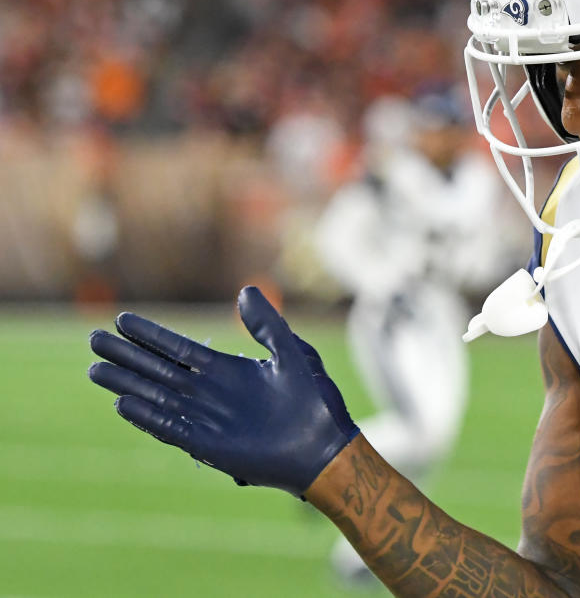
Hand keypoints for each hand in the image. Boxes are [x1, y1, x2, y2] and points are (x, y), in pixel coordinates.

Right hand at [88, 286, 358, 496]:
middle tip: (94, 339)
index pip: (179, 348)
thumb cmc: (315, 400)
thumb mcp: (292, 352)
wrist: (327, 446)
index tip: (123, 320)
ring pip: (158, 396)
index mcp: (228, 370)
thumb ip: (267, 324)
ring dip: (128, 384)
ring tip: (96, 369)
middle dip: (128, 355)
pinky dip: (147, 416)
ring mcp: (207, 419)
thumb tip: (245, 291)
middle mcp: (211, 393)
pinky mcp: (208, 445)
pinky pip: (170, 428)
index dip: (152, 335)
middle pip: (159, 370)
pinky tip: (123, 404)